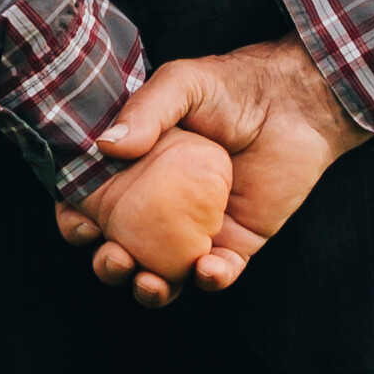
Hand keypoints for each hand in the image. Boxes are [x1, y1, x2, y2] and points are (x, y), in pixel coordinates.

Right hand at [94, 38, 369, 265]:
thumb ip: (146, 110)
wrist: (297, 102)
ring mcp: (195, 230)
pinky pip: (217, 275)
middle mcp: (158, 207)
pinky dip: (210, 280)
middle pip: (119, 251)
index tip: (80, 226)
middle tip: (115, 258)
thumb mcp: (183, 83)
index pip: (91, 206)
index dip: (76, 224)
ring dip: (148, 290)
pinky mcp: (235, 244)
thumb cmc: (234, 86)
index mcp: (135, 172)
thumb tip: (105, 145)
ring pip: (161, 276)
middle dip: (108, 267)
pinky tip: (208, 269)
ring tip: (149, 282)